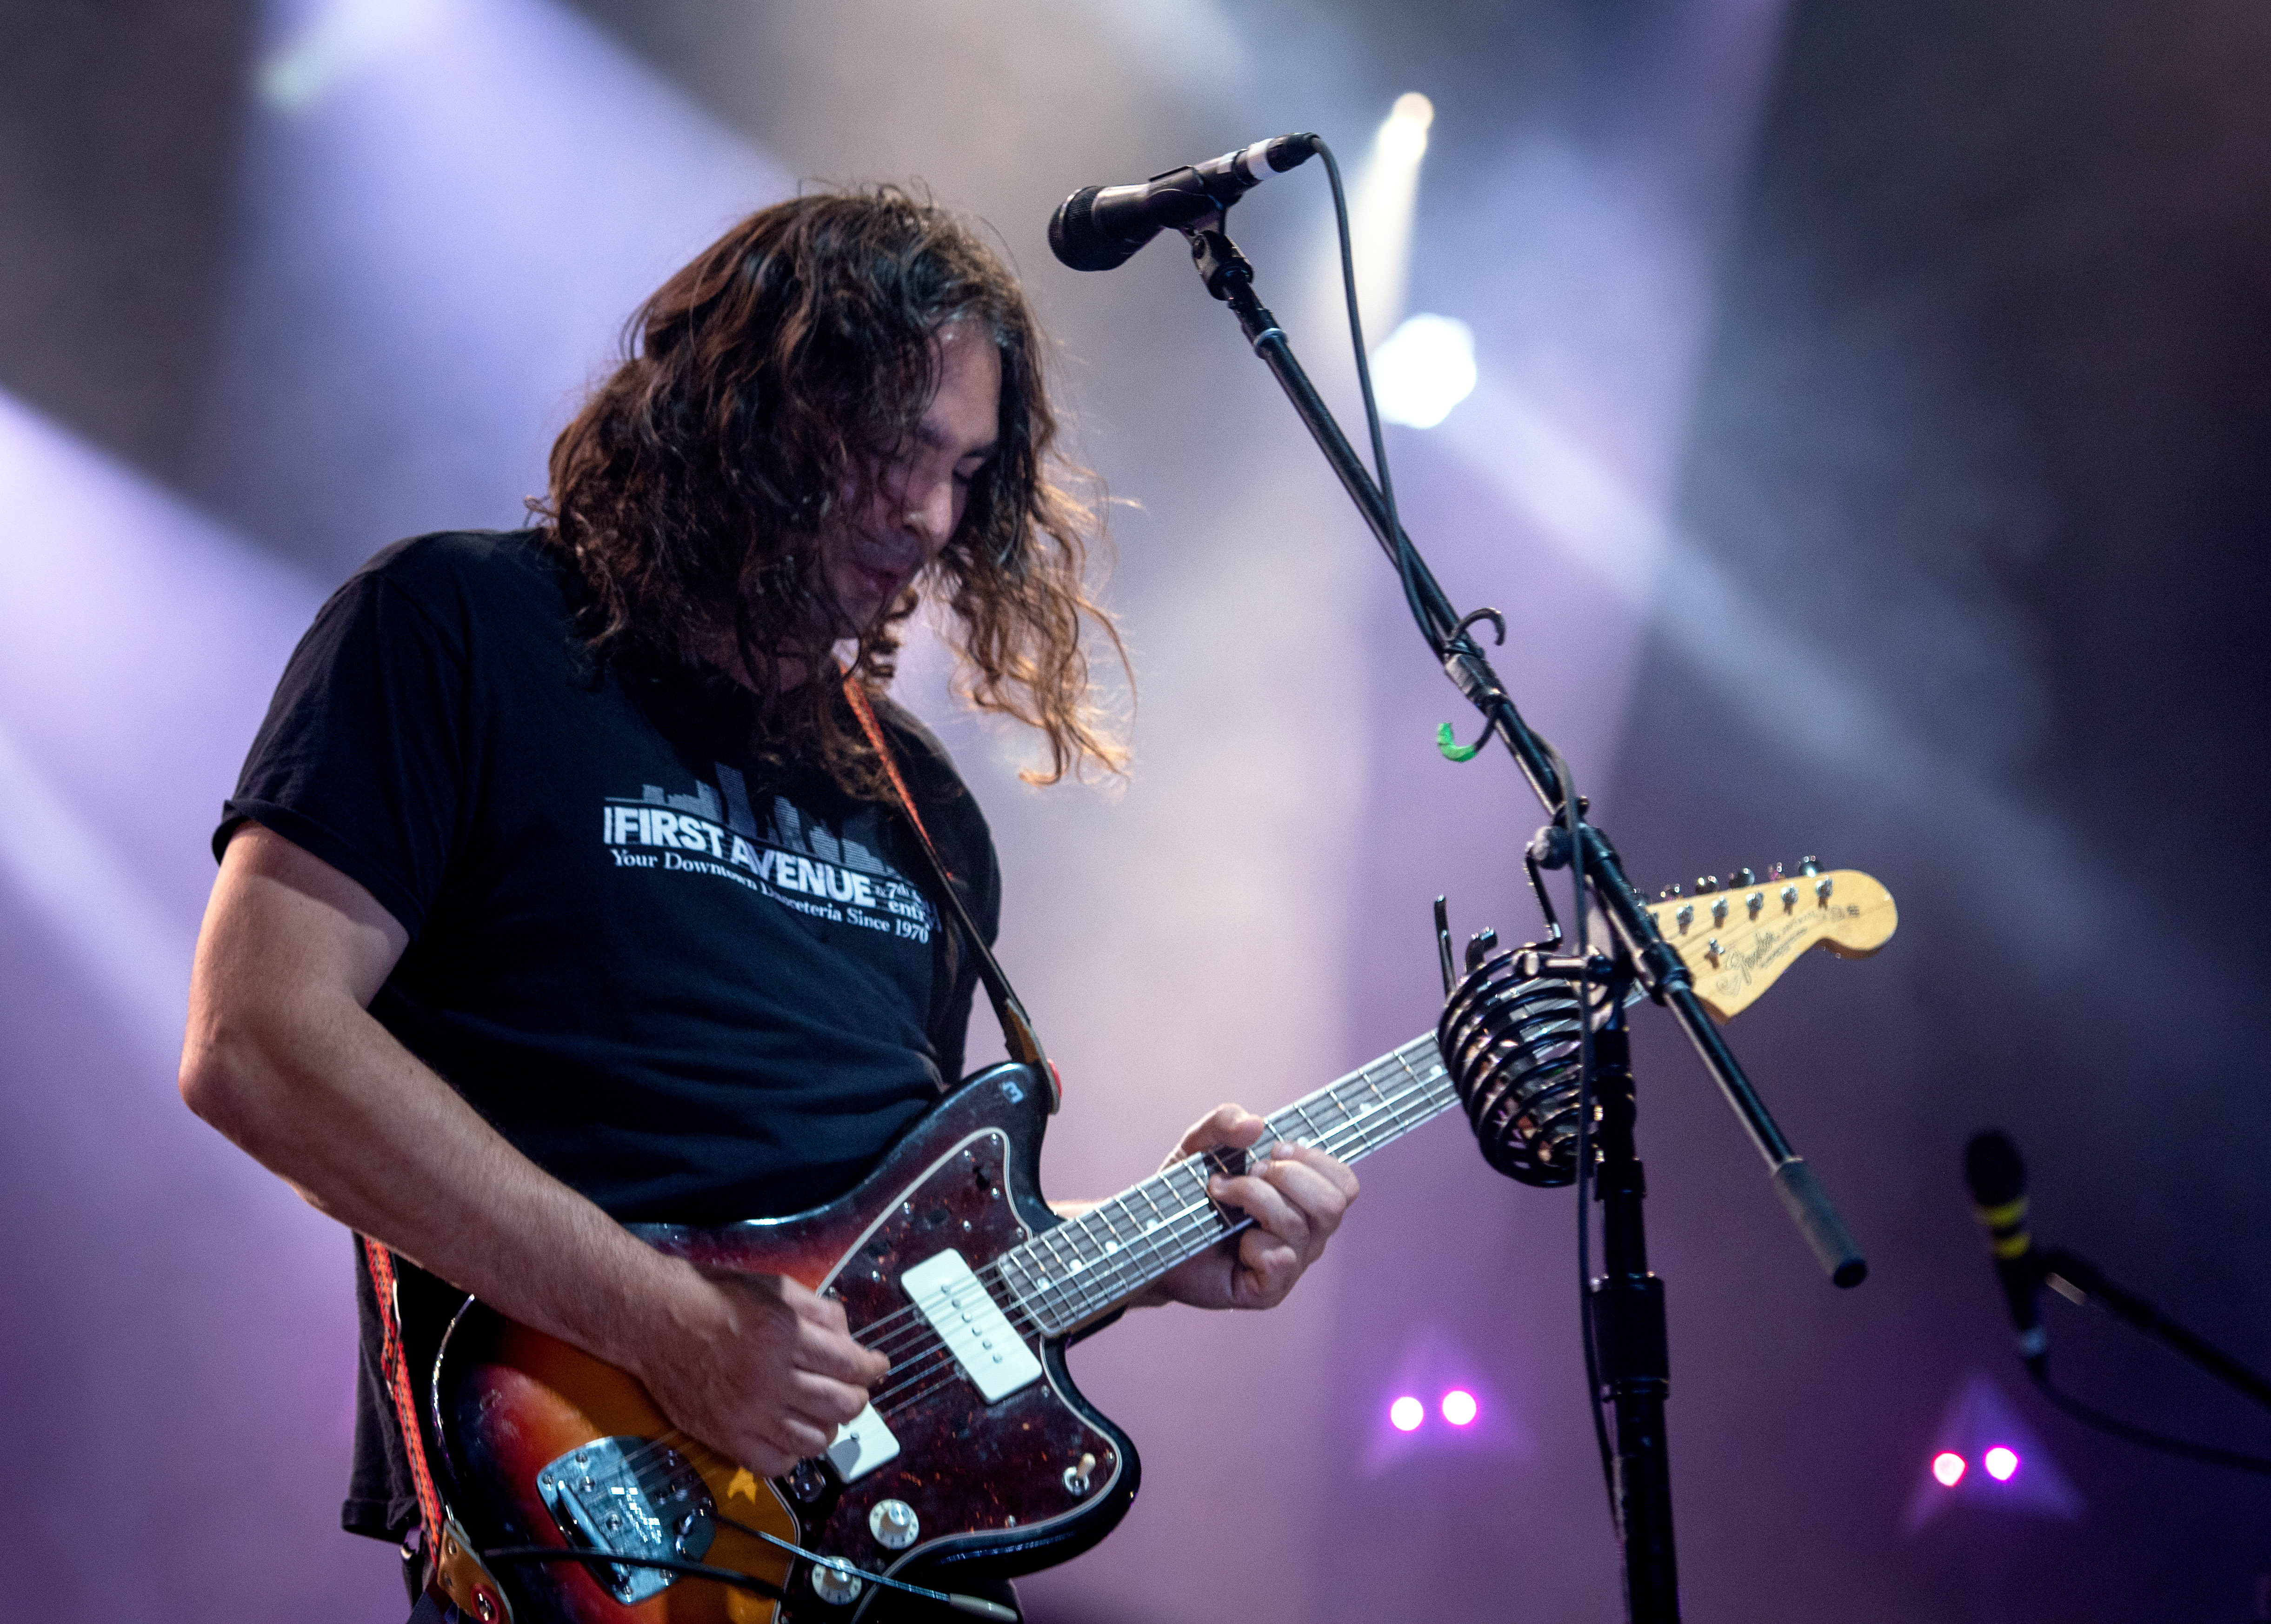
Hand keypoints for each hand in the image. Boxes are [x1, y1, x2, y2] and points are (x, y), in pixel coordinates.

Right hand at [631, 1268, 890, 1476]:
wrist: (654, 1319)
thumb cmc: (714, 1297)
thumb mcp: (775, 1287)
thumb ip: (818, 1311)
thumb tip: (850, 1338)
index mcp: (785, 1336)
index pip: (850, 1365)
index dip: (873, 1368)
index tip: (878, 1367)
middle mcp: (769, 1378)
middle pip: (840, 1405)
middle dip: (857, 1397)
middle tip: (854, 1389)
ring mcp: (747, 1413)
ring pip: (814, 1439)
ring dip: (828, 1426)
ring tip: (823, 1412)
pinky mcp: (724, 1437)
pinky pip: (776, 1463)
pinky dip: (793, 1454)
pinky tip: (791, 1434)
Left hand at [1150, 1105, 1358, 1311]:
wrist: (1152, 1239)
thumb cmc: (1186, 1194)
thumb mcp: (1199, 1146)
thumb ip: (1225, 1122)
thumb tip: (1256, 1124)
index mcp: (1305, 1201)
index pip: (1345, 1184)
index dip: (1316, 1160)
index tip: (1274, 1149)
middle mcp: (1307, 1235)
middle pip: (1332, 1204)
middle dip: (1288, 1177)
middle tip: (1252, 1171)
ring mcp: (1291, 1265)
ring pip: (1297, 1225)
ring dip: (1253, 1197)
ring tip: (1220, 1192)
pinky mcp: (1269, 1291)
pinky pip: (1279, 1259)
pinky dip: (1251, 1242)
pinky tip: (1233, 1244)